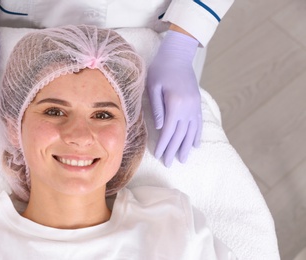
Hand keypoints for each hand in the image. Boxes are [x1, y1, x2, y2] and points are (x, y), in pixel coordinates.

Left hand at [147, 30, 201, 166]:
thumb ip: (158, 108)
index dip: (164, 145)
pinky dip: (197, 135)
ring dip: (187, 146)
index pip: (169, 131)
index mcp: (176, 104)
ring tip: (183, 159)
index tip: (160, 156)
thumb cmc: (161, 69)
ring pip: (192, 131)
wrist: (178, 55)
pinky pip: (199, 123)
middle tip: (170, 164)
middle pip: (181, 134)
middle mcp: (188, 108)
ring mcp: (195, 106)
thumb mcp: (154, 86)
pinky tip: (195, 145)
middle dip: (174, 150)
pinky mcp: (197, 103)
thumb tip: (161, 128)